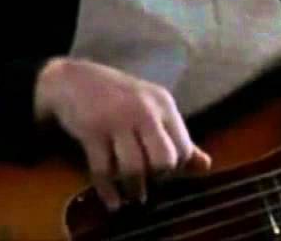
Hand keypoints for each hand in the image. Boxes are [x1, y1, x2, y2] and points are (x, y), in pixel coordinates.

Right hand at [34, 58, 211, 209]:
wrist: (73, 79)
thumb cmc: (119, 97)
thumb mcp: (153, 109)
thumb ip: (178, 137)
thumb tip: (206, 166)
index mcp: (164, 104)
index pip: (183, 148)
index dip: (176, 168)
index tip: (163, 173)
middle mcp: (144, 110)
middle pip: (164, 160)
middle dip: (159, 178)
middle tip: (150, 183)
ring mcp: (117, 120)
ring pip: (134, 168)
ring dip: (133, 188)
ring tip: (132, 196)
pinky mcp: (92, 131)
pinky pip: (103, 170)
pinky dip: (108, 191)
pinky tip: (112, 201)